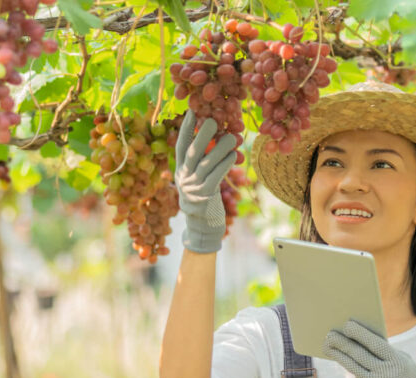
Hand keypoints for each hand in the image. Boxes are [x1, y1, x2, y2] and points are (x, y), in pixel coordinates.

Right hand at [174, 110, 236, 252]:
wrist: (202, 227)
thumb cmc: (204, 200)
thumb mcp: (198, 181)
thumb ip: (202, 163)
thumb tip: (215, 141)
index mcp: (181, 172)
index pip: (180, 146)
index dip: (185, 129)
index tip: (192, 111)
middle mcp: (184, 178)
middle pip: (192, 152)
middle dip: (202, 135)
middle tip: (212, 120)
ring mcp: (194, 188)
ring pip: (206, 163)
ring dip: (220, 148)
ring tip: (232, 136)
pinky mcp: (205, 197)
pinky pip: (216, 176)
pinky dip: (225, 164)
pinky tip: (234, 155)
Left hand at [322, 320, 415, 377]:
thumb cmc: (402, 372)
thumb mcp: (401, 359)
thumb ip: (384, 350)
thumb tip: (359, 337)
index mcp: (396, 361)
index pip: (376, 345)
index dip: (361, 335)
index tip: (347, 325)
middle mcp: (385, 373)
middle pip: (360, 355)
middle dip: (343, 343)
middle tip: (330, 334)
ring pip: (352, 366)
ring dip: (337, 355)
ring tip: (326, 345)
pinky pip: (355, 376)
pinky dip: (347, 365)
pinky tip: (338, 357)